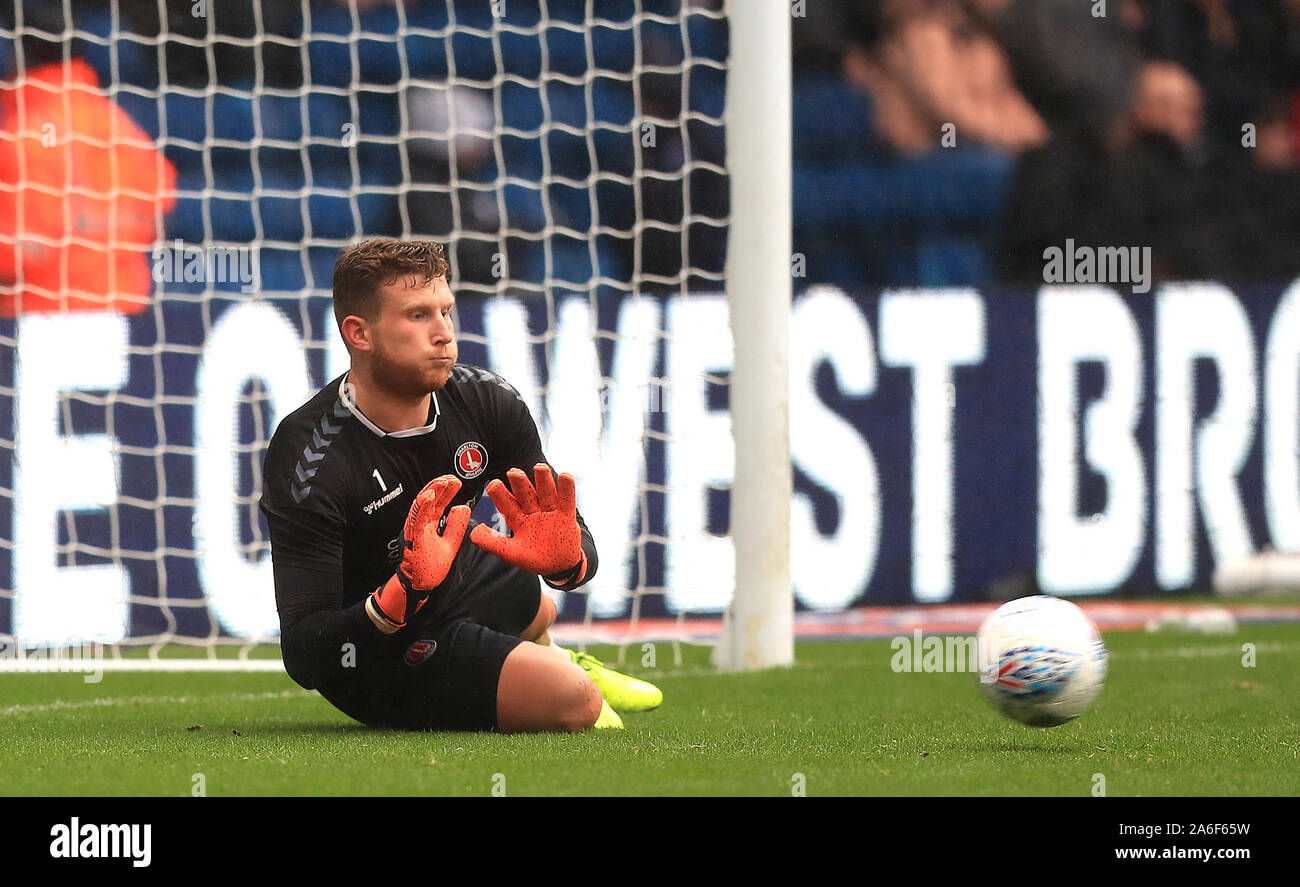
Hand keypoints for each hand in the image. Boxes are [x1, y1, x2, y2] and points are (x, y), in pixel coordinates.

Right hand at [366, 475, 469, 633]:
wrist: (422, 584)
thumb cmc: (431, 564)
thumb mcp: (450, 542)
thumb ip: (455, 525)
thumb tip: (462, 507)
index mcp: (428, 523)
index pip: (437, 502)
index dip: (446, 491)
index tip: (456, 481)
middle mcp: (420, 523)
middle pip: (428, 499)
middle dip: (439, 486)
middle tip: (452, 478)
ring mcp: (416, 530)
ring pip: (421, 505)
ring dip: (432, 491)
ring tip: (443, 482)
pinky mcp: (414, 538)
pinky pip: (418, 519)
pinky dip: (423, 506)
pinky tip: (431, 495)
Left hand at [470, 464, 583, 579]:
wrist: (558, 566)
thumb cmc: (533, 559)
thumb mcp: (511, 553)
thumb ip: (493, 543)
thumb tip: (474, 532)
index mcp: (517, 519)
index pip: (507, 504)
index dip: (500, 494)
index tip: (492, 484)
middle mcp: (532, 511)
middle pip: (526, 494)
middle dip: (520, 484)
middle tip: (512, 472)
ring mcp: (550, 512)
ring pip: (546, 493)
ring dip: (543, 480)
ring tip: (539, 467)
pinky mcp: (566, 515)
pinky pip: (567, 500)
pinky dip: (567, 488)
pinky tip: (565, 475)